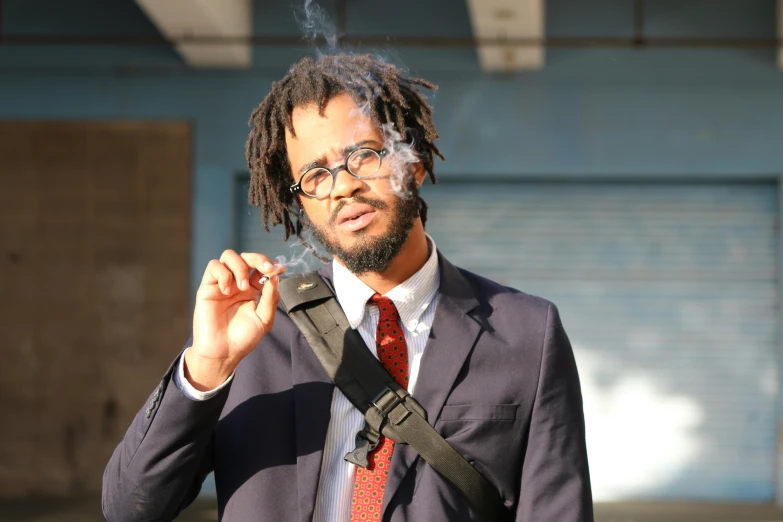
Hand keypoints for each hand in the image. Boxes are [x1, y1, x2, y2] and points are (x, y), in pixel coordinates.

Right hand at [186, 250, 284, 390]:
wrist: (223, 353)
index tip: (279, 269)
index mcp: (253, 289)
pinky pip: (214, 266)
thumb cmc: (243, 338)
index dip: (270, 264)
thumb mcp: (264, 319)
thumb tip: (275, 277)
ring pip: (229, 256)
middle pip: (246, 257)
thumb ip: (270, 298)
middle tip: (265, 269)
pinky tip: (227, 291)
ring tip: (243, 286)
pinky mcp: (208, 286)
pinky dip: (223, 274)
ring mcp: (222, 283)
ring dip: (240, 267)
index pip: (260, 268)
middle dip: (258, 258)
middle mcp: (237, 283)